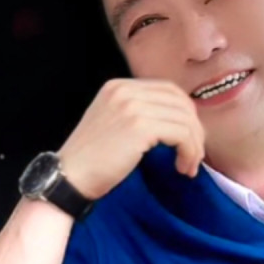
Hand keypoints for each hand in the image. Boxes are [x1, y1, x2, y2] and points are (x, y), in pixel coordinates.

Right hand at [57, 78, 204, 200]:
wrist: (68, 177)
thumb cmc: (92, 161)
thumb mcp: (114, 124)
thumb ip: (140, 114)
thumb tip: (179, 122)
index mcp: (120, 86)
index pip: (169, 90)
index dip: (186, 115)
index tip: (190, 140)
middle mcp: (126, 90)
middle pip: (181, 102)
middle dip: (195, 130)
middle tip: (195, 156)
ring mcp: (132, 106)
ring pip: (185, 119)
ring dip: (194, 146)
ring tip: (189, 167)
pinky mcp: (140, 126)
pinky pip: (182, 134)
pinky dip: (189, 152)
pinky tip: (183, 168)